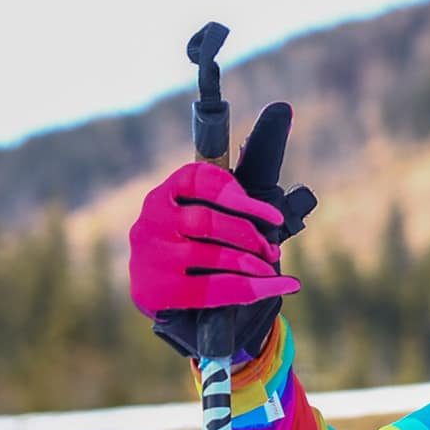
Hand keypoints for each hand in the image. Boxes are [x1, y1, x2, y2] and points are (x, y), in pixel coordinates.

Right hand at [128, 102, 316, 362]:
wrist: (192, 318)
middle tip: (273, 250)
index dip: (242, 196)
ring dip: (252, 264)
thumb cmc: (219, 257)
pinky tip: (282, 289)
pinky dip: (253, 290)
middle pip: (210, 220)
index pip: (202, 178)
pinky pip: (211, 287)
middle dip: (251, 236)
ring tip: (272, 273)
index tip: (274, 216)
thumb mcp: (235, 219)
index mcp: (168, 191)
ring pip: (211, 254)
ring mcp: (147, 255)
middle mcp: (150, 218)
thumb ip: (251, 180)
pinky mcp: (152, 290)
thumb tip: (280, 111)